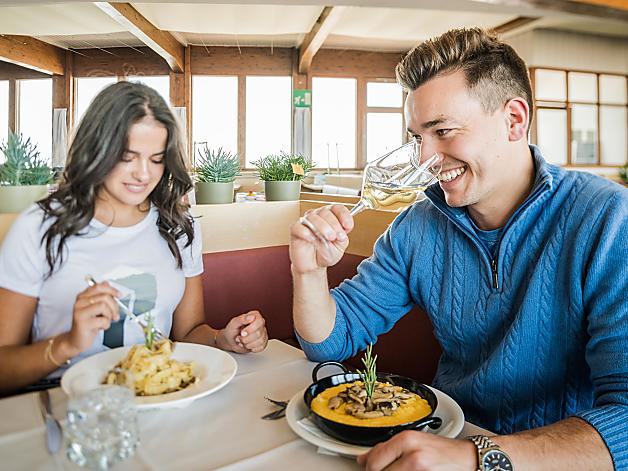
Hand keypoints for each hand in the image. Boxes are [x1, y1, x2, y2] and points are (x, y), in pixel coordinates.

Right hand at [67, 282, 120, 353]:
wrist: (76, 340)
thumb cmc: (88, 323)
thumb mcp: (96, 307)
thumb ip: (101, 295)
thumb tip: (107, 283)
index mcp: (83, 296)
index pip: (98, 286)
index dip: (112, 290)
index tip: (119, 295)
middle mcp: (80, 303)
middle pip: (104, 297)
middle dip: (114, 306)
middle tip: (114, 315)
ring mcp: (80, 312)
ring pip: (104, 306)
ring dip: (109, 316)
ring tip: (105, 321)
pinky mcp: (82, 323)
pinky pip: (103, 320)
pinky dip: (106, 325)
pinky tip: (100, 327)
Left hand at [217, 310, 267, 352]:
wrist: (230, 341)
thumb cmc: (232, 331)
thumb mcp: (233, 323)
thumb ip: (241, 319)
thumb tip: (251, 317)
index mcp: (254, 316)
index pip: (259, 321)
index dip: (251, 329)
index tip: (243, 332)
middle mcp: (260, 324)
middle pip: (259, 333)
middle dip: (246, 338)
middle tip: (240, 337)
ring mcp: (263, 333)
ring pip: (260, 341)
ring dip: (248, 344)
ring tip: (243, 341)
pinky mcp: (263, 342)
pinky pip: (261, 347)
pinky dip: (252, 348)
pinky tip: (247, 345)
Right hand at [289, 204, 353, 273]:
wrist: (314, 266)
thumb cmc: (325, 253)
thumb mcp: (340, 246)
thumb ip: (342, 236)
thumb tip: (342, 229)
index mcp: (331, 218)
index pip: (337, 208)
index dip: (343, 215)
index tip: (348, 226)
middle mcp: (318, 217)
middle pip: (325, 211)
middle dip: (334, 224)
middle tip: (337, 237)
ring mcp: (306, 222)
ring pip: (313, 217)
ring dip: (322, 227)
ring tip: (327, 239)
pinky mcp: (295, 230)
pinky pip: (299, 226)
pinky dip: (307, 233)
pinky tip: (313, 240)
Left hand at [357, 431, 476, 470]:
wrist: (469, 458)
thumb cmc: (442, 450)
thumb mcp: (412, 442)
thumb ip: (386, 449)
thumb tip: (362, 459)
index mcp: (405, 439)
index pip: (373, 461)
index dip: (370, 469)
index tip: (371, 469)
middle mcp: (412, 454)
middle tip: (391, 470)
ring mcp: (420, 469)